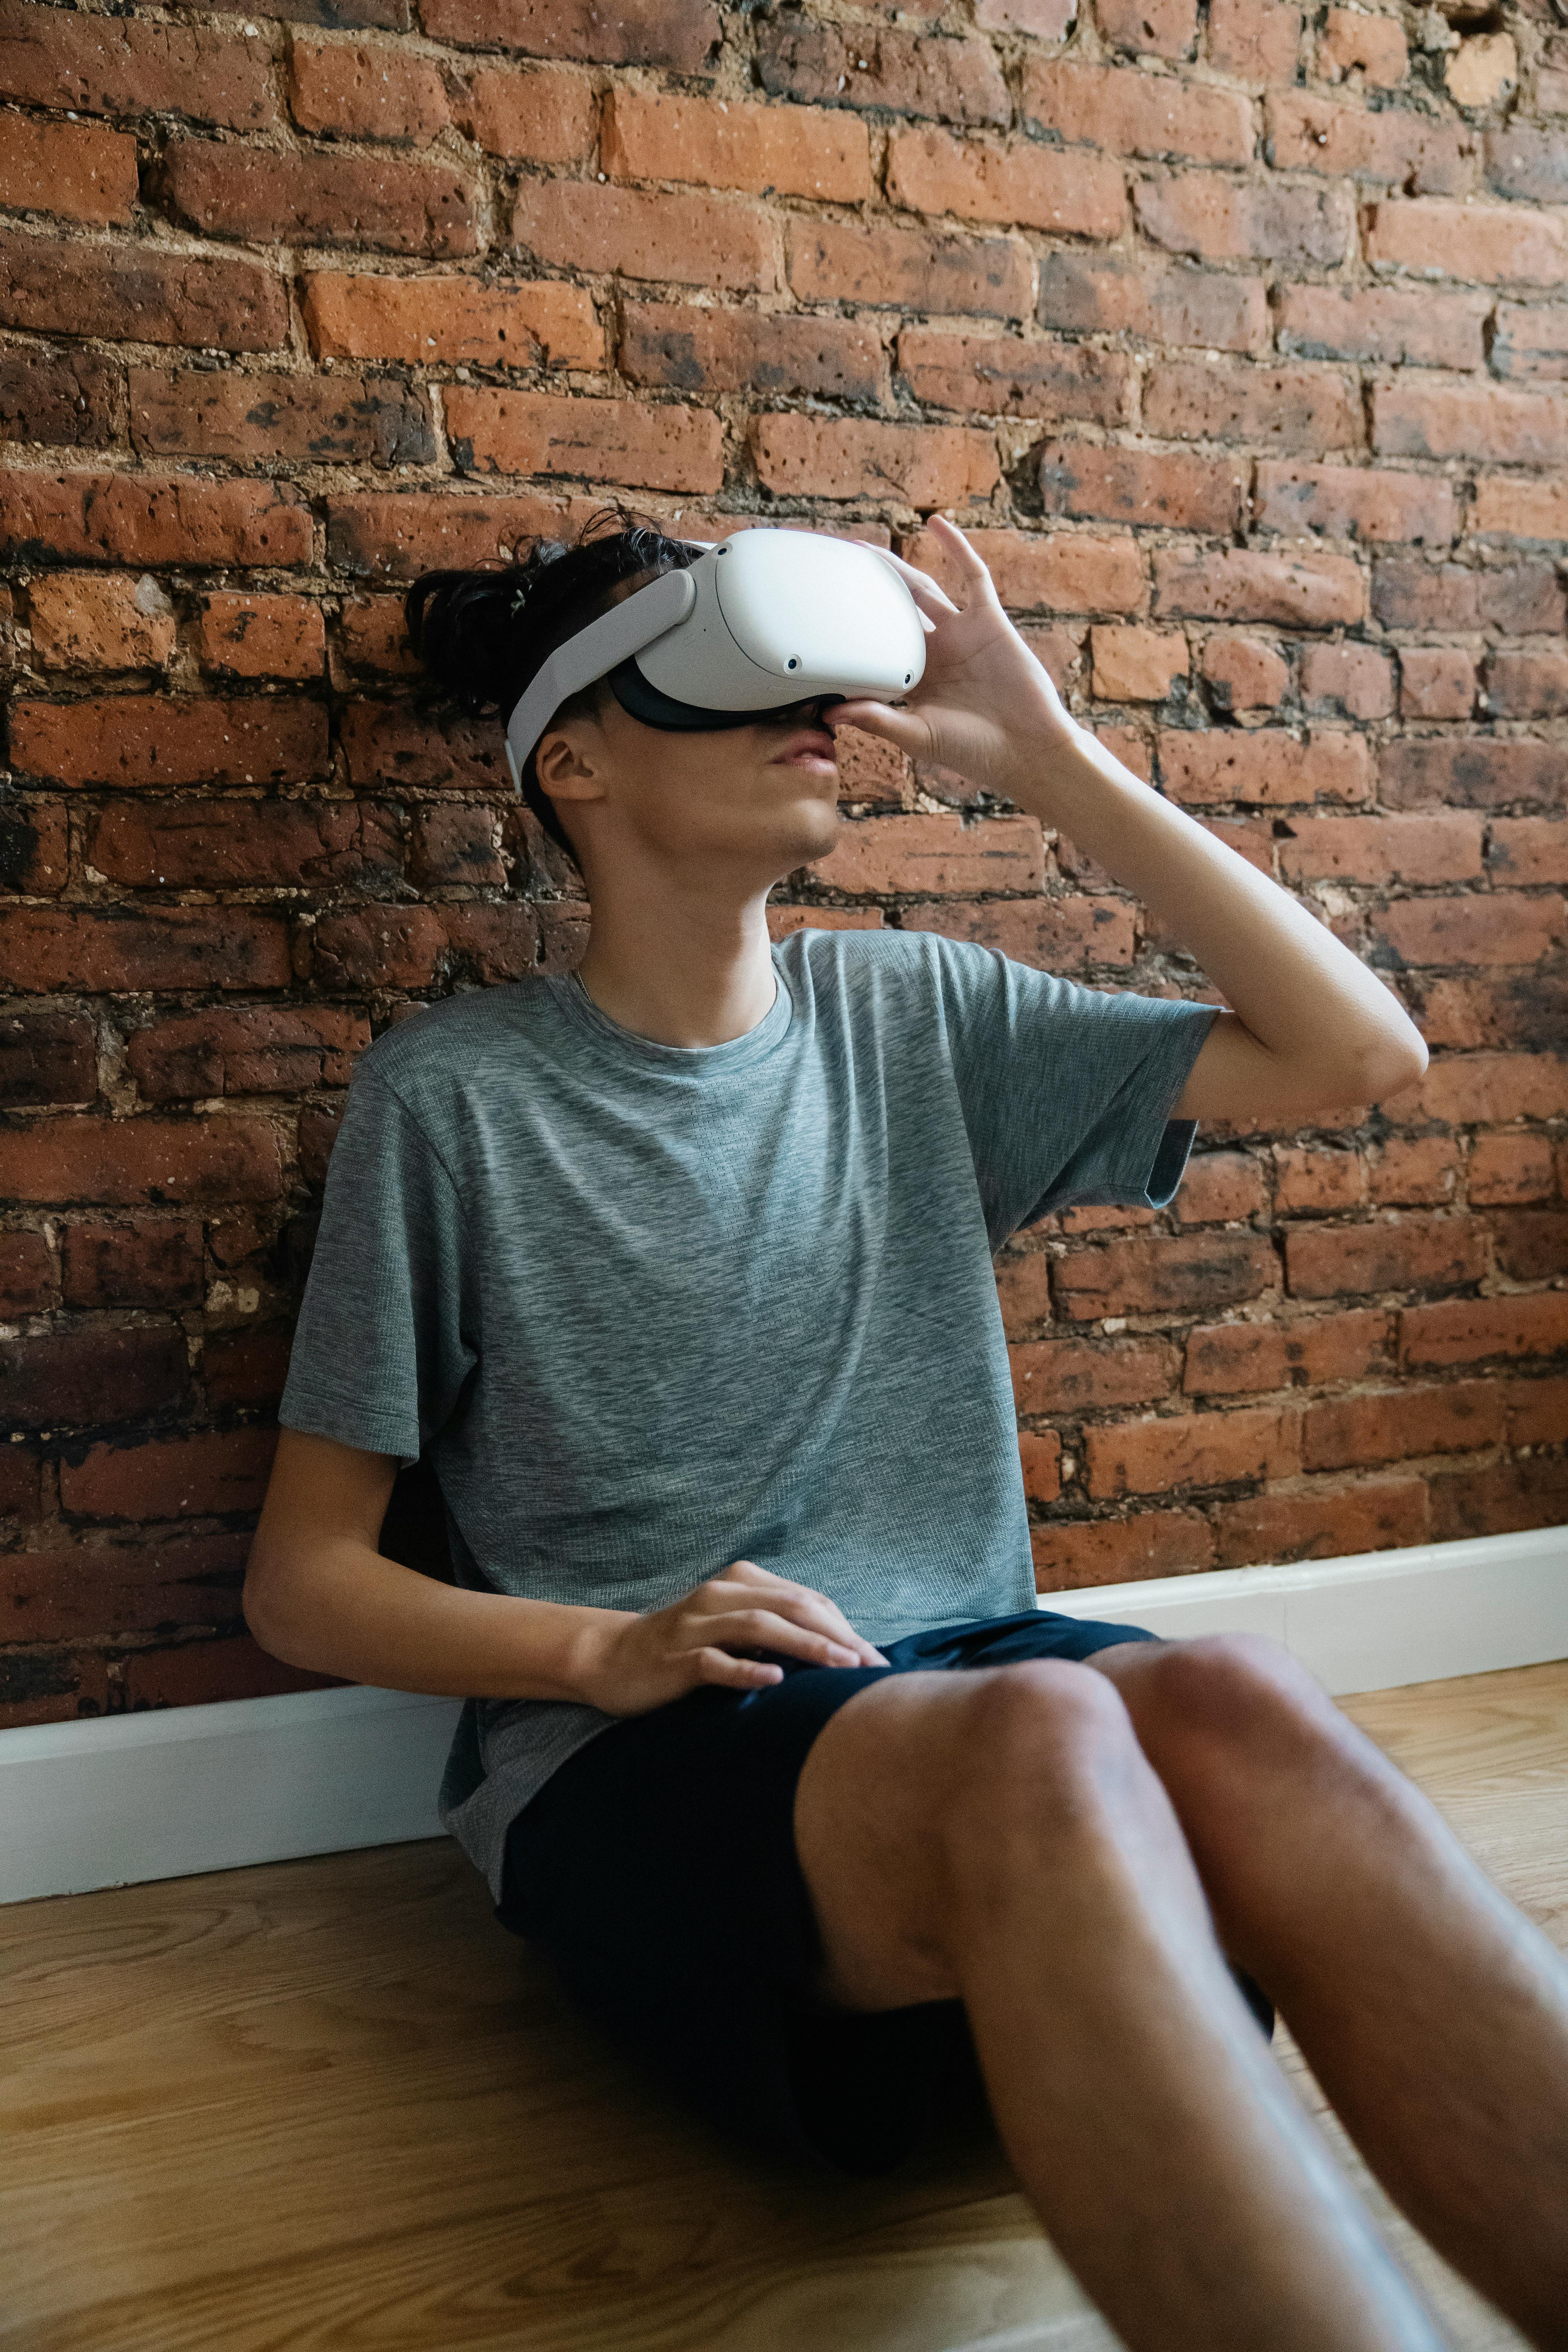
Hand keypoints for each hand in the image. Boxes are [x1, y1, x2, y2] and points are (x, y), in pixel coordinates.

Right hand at [572, 1560, 891, 1716]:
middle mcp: (720, 1595)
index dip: (845, 1628)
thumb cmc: (682, 1648)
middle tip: (872, 1667)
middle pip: (792, 1606)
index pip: (807, 1600)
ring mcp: (696, 1625)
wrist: (610, 1658)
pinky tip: (774, 1679)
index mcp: (741, 1582)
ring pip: (760, 1627)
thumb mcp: (731, 1629)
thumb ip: (775, 1630)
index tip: (876, 1660)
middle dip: (838, 1635)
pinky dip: (746, 1669)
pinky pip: (714, 1660)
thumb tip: (839, 1653)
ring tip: (841, 1667)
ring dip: (806, 1647)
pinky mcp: (676, 1656)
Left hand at [827, 512, 1078, 796]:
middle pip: (892, 613)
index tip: (817, 621)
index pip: (874, 649)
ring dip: (895, 569)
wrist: (1027, 749)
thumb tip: (829, 713)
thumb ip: (876, 720)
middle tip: (833, 572)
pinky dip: (956, 548)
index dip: (850, 634)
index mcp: (913, 680)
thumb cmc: (974, 750)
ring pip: (922, 590)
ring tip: (864, 550)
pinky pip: (972, 576)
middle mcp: (934, 652)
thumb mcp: (917, 736)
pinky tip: (937, 523)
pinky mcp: (988, 620)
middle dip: (866, 593)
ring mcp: (961, 633)